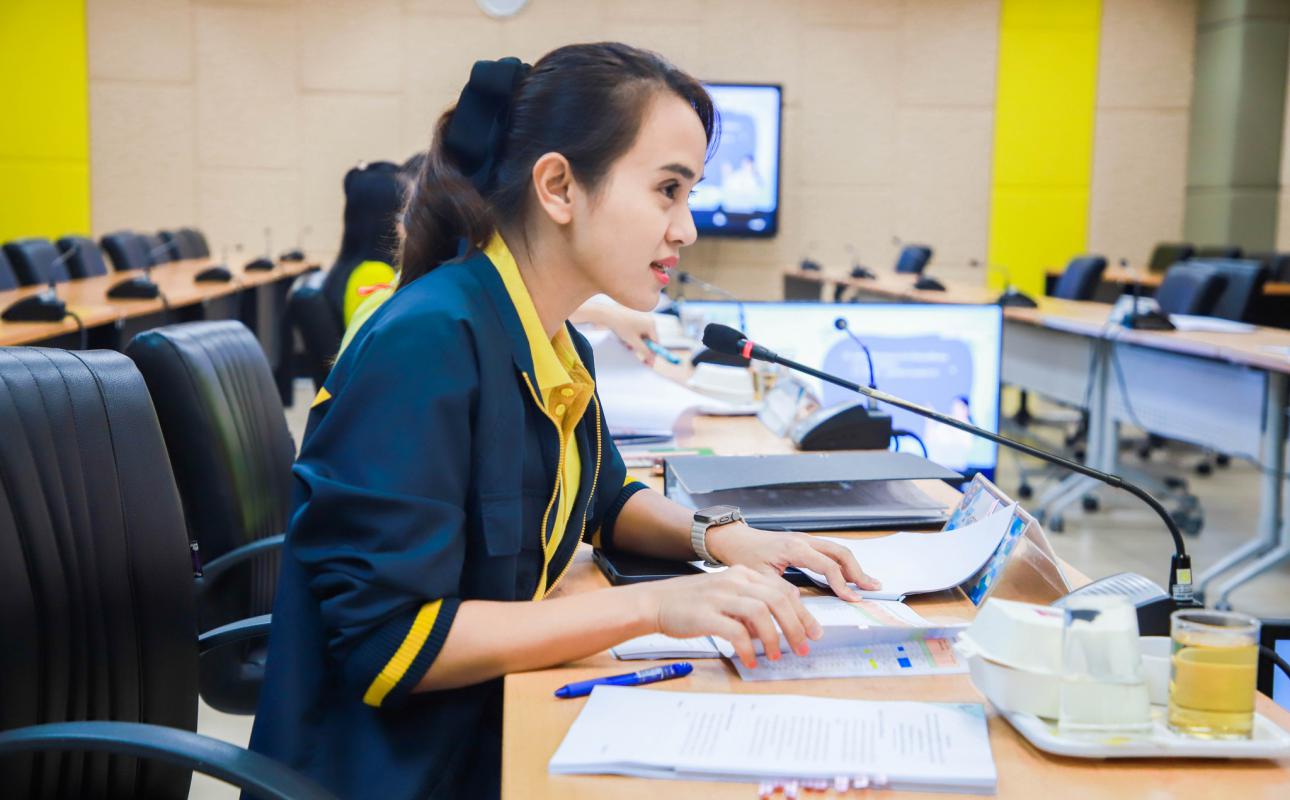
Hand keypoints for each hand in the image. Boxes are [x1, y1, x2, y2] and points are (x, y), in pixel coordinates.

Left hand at [594, 303, 659, 364]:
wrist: (608, 314)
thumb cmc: (621, 326)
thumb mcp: (634, 342)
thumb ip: (644, 351)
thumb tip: (652, 360)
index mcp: (651, 324)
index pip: (656, 342)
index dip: (651, 352)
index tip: (647, 361)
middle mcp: (649, 319)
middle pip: (649, 338)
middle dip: (641, 346)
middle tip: (632, 350)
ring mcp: (643, 316)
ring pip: (642, 334)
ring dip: (635, 341)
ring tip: (626, 342)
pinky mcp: (637, 315)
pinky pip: (638, 328)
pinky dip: (633, 334)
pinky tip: (624, 335)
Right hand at [639, 567, 822, 667]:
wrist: (655, 602)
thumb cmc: (691, 603)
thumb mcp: (726, 596)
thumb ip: (750, 606)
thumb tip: (776, 627)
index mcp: (742, 574)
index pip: (783, 590)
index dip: (802, 613)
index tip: (812, 632)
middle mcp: (733, 581)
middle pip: (777, 599)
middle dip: (795, 626)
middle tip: (801, 648)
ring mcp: (719, 596)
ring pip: (761, 612)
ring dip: (773, 637)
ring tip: (774, 656)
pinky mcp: (705, 614)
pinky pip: (735, 631)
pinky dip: (747, 648)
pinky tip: (749, 660)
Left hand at [705, 523, 880, 600]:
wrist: (733, 538)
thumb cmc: (743, 555)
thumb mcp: (759, 577)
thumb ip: (780, 590)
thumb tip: (799, 606)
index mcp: (794, 547)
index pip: (827, 565)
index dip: (842, 584)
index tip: (853, 600)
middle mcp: (803, 539)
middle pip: (840, 553)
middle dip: (858, 571)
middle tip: (872, 588)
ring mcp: (805, 539)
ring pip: (837, 550)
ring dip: (854, 566)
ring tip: (867, 583)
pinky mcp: (804, 542)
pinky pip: (829, 551)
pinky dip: (843, 563)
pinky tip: (849, 575)